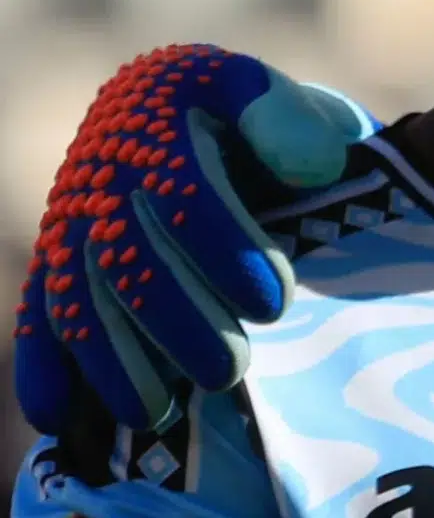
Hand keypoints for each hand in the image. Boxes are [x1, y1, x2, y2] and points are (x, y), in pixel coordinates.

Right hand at [12, 46, 373, 435]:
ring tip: (151, 413)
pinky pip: (36, 314)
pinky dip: (41, 366)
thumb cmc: (240, 117)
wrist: (172, 110)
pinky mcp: (54, 262)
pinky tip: (54, 419)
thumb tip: (312, 166)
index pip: (186, 196)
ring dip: (107, 360)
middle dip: (174, 324)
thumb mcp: (265, 98)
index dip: (226, 252)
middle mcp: (103, 180)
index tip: (274, 302)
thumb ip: (288, 120)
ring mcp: (70, 225)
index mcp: (160, 132)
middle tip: (227, 371)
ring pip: (75, 298)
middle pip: (126, 261)